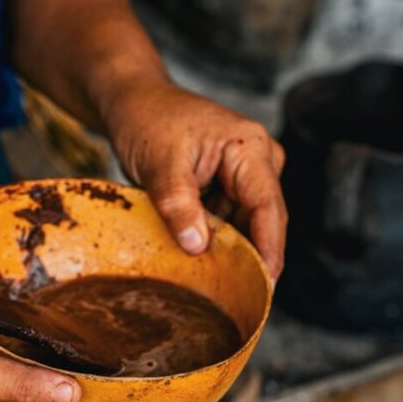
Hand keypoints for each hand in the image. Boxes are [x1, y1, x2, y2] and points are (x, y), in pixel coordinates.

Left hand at [105, 79, 287, 279]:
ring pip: (247, 226)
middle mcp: (259, 160)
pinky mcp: (232, 185)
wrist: (133, 100)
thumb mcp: (158, 163)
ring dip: (230, 251)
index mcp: (250, 148)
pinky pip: (231, 221)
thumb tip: (198, 246)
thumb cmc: (146, 120)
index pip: (270, 209)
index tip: (264, 290)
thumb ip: (178, 204)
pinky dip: (217, 239)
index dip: (269, 252)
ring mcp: (248, 173)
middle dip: (250, 258)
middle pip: (264, 222)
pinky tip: (200, 260)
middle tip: (234, 301)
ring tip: (210, 283)